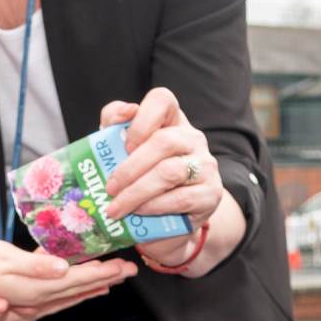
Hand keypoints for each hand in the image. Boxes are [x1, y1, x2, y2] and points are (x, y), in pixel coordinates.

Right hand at [0, 239, 135, 314]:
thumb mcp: (2, 260)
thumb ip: (34, 266)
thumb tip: (62, 269)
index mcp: (35, 286)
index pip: (76, 279)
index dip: (101, 272)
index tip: (123, 267)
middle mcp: (37, 295)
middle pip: (78, 287)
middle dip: (106, 278)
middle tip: (130, 270)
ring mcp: (31, 297)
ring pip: (70, 293)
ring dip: (94, 285)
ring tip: (115, 279)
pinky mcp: (24, 293)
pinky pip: (57, 294)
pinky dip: (74, 289)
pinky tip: (83, 286)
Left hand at [99, 88, 222, 227]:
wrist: (170, 220)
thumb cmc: (141, 179)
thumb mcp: (121, 151)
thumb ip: (114, 124)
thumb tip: (125, 111)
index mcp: (171, 120)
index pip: (162, 100)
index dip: (141, 119)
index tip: (125, 145)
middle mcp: (193, 138)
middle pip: (163, 142)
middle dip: (129, 168)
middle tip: (109, 189)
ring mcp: (205, 165)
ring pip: (170, 172)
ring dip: (137, 192)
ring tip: (116, 207)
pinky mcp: (211, 193)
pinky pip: (181, 198)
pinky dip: (154, 206)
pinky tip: (139, 213)